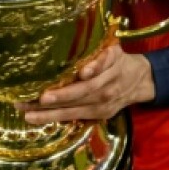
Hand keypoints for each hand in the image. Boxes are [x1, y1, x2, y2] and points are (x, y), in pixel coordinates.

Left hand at [18, 44, 154, 123]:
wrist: (141, 81)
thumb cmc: (120, 61)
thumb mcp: (114, 51)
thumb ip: (99, 57)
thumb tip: (82, 69)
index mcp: (111, 68)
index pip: (97, 72)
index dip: (88, 73)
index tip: (76, 75)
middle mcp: (107, 90)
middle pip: (81, 95)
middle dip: (59, 98)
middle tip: (37, 99)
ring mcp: (103, 106)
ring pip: (74, 110)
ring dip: (50, 114)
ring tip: (28, 115)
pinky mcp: (100, 116)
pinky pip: (76, 118)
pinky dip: (57, 118)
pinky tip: (38, 119)